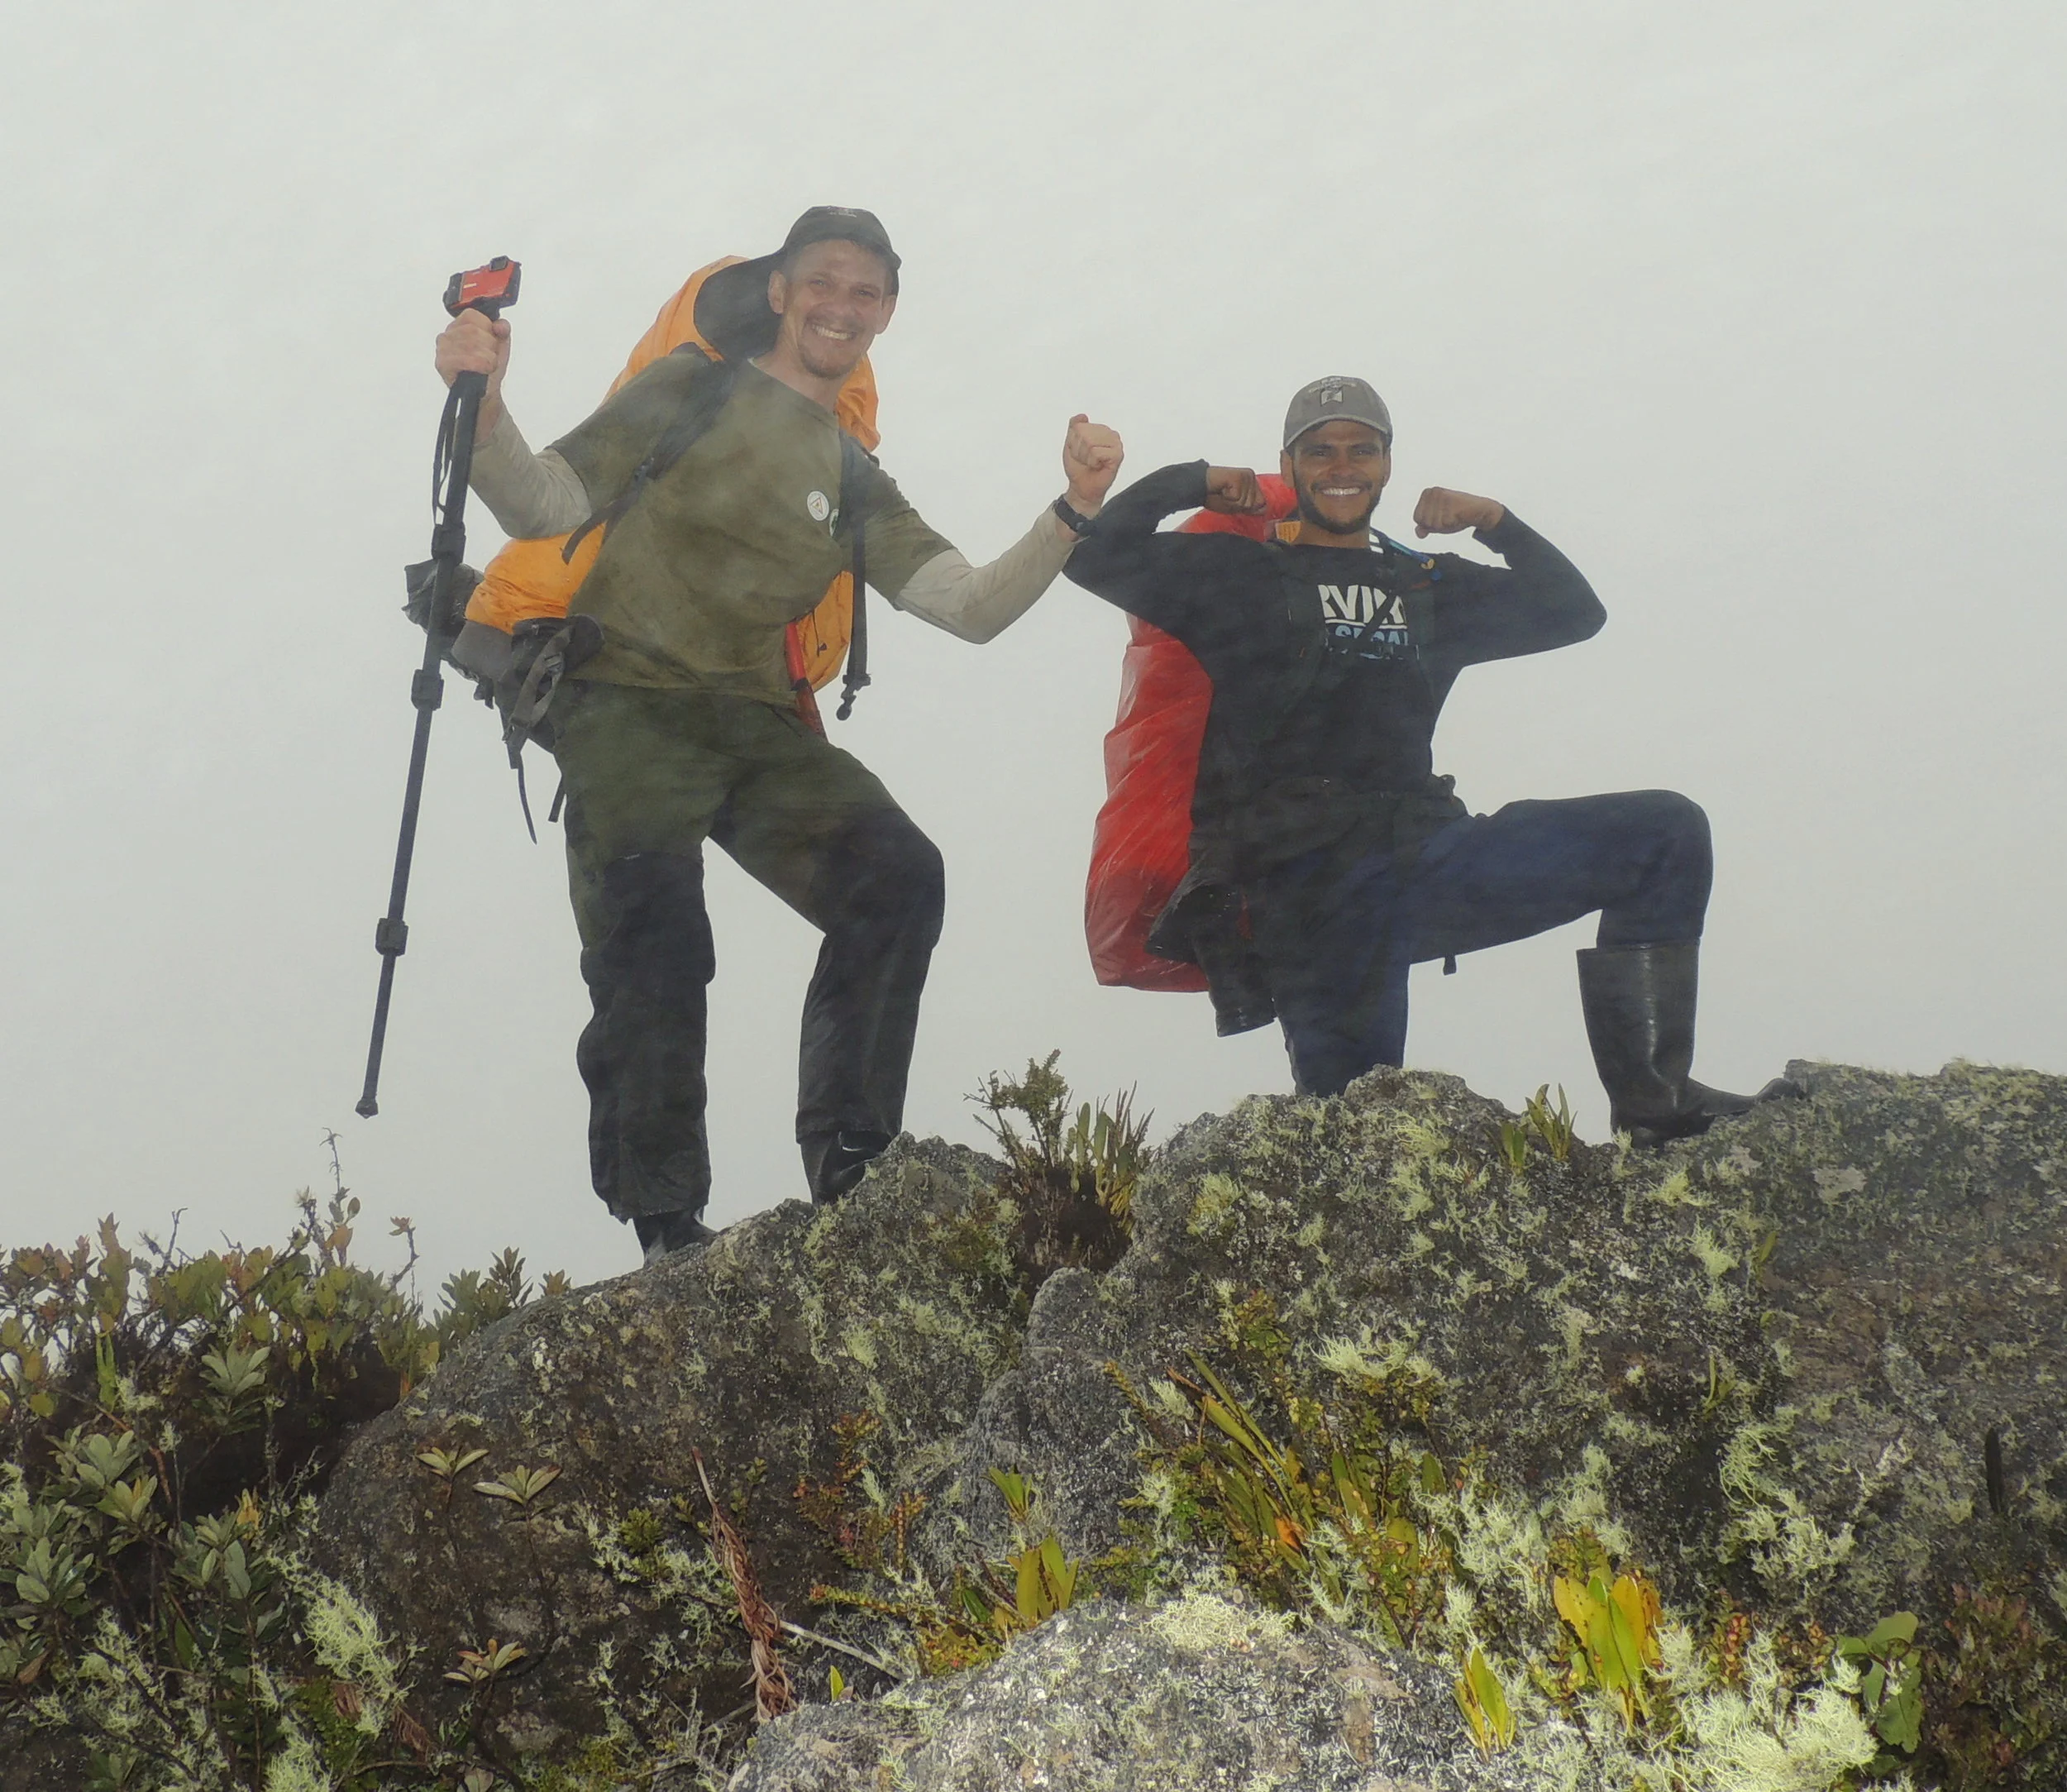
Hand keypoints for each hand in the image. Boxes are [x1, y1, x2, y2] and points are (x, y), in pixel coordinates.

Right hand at [434, 308, 511, 433]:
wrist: (486, 391)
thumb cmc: (489, 365)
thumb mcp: (501, 343)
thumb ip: (502, 329)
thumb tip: (500, 326)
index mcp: (459, 325)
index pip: (472, 316)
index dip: (488, 329)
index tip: (491, 342)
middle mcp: (447, 335)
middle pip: (473, 330)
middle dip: (490, 346)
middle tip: (491, 357)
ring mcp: (442, 349)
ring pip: (470, 344)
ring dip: (487, 358)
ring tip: (487, 365)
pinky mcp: (442, 364)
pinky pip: (464, 360)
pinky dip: (479, 365)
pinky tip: (482, 370)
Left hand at [1062, 414, 1123, 513]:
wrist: (1082, 488)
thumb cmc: (1079, 468)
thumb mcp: (1070, 444)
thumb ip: (1074, 427)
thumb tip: (1082, 416)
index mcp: (1100, 429)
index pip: (1079, 426)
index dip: (1073, 442)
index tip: (1079, 452)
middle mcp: (1110, 434)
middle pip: (1084, 433)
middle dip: (1079, 450)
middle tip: (1085, 459)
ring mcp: (1116, 444)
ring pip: (1089, 442)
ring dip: (1085, 456)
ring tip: (1091, 462)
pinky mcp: (1118, 455)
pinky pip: (1096, 452)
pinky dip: (1092, 462)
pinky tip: (1098, 466)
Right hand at [1203, 466, 1265, 514]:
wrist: (1197, 486)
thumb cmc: (1214, 495)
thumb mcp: (1235, 505)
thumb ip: (1250, 507)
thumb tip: (1264, 510)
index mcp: (1252, 481)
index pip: (1262, 503)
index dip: (1247, 508)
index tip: (1233, 499)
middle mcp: (1251, 476)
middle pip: (1253, 505)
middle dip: (1238, 506)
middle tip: (1226, 496)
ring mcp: (1245, 476)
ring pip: (1245, 503)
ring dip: (1231, 502)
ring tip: (1222, 493)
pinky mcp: (1238, 477)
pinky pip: (1237, 498)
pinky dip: (1227, 498)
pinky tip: (1221, 489)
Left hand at [1412, 487, 1504, 536]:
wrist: (1479, 510)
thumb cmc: (1457, 515)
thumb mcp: (1437, 521)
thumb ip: (1425, 526)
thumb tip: (1419, 533)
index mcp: (1427, 493)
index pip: (1417, 518)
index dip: (1428, 524)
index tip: (1441, 516)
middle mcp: (1433, 492)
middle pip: (1425, 522)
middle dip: (1437, 525)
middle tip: (1449, 516)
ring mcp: (1441, 496)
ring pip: (1434, 523)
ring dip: (1445, 525)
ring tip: (1454, 516)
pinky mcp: (1451, 502)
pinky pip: (1445, 523)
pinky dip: (1452, 524)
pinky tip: (1459, 516)